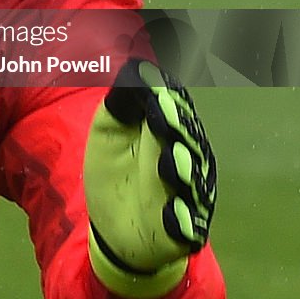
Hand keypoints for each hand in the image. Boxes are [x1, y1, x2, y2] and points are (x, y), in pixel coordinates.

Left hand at [84, 58, 217, 298]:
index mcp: (170, 131)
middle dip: (176, 130)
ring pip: (191, 182)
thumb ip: (121, 103)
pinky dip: (182, 222)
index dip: (167, 99)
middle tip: (162, 116)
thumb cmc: (114, 170)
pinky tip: (174, 216)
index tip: (156, 87)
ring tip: (168, 164)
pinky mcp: (185, 230)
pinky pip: (187, 226)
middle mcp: (188, 160)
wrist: (114, 225)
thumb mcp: (108, 132)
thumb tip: (134, 68)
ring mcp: (190, 196)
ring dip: (181, 172)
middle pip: (186, 142)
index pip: (175, 110)